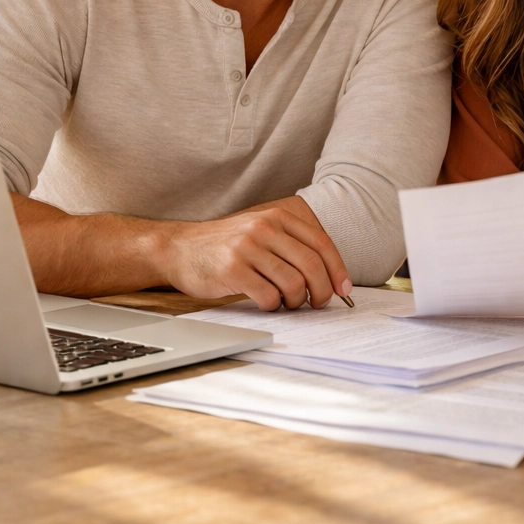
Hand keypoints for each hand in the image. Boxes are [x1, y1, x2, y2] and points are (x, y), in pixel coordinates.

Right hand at [156, 197, 352, 310]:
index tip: (343, 289)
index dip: (337, 269)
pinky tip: (265, 302)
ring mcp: (248, 248)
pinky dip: (273, 306)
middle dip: (322, 291)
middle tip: (317, 304)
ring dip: (296, 301)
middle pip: (312, 265)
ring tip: (286, 303)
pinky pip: (269, 296)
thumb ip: (290, 245)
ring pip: (293, 284)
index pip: (321, 243)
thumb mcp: (260, 232)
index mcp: (277, 217)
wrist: (180, 248)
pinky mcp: (233, 270)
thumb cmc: (226, 246)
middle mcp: (264, 228)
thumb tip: (329, 276)